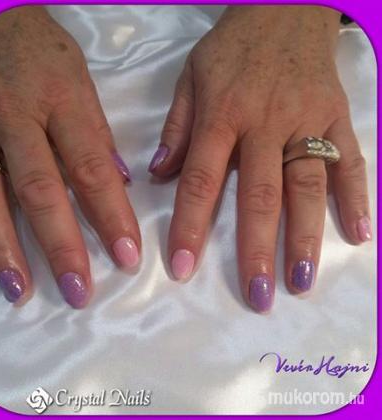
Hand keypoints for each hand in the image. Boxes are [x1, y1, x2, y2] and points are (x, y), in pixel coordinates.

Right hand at [0, 7, 140, 307]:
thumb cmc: (48, 57)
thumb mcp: (84, 87)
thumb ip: (99, 138)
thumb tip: (120, 185)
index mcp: (64, 103)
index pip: (92, 168)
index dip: (111, 215)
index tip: (127, 256)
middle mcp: (20, 119)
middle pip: (43, 189)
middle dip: (62, 244)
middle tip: (80, 290)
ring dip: (7, 248)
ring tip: (22, 292)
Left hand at [149, 6, 370, 311]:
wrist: (285, 6)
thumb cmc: (233, 47)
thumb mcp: (192, 76)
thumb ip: (176, 127)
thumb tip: (158, 174)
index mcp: (222, 114)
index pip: (201, 179)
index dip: (190, 225)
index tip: (183, 268)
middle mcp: (266, 124)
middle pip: (259, 194)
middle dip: (256, 247)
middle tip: (257, 294)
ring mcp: (307, 121)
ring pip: (307, 185)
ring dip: (306, 236)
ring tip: (301, 281)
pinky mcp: (338, 117)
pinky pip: (351, 161)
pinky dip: (357, 197)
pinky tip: (360, 234)